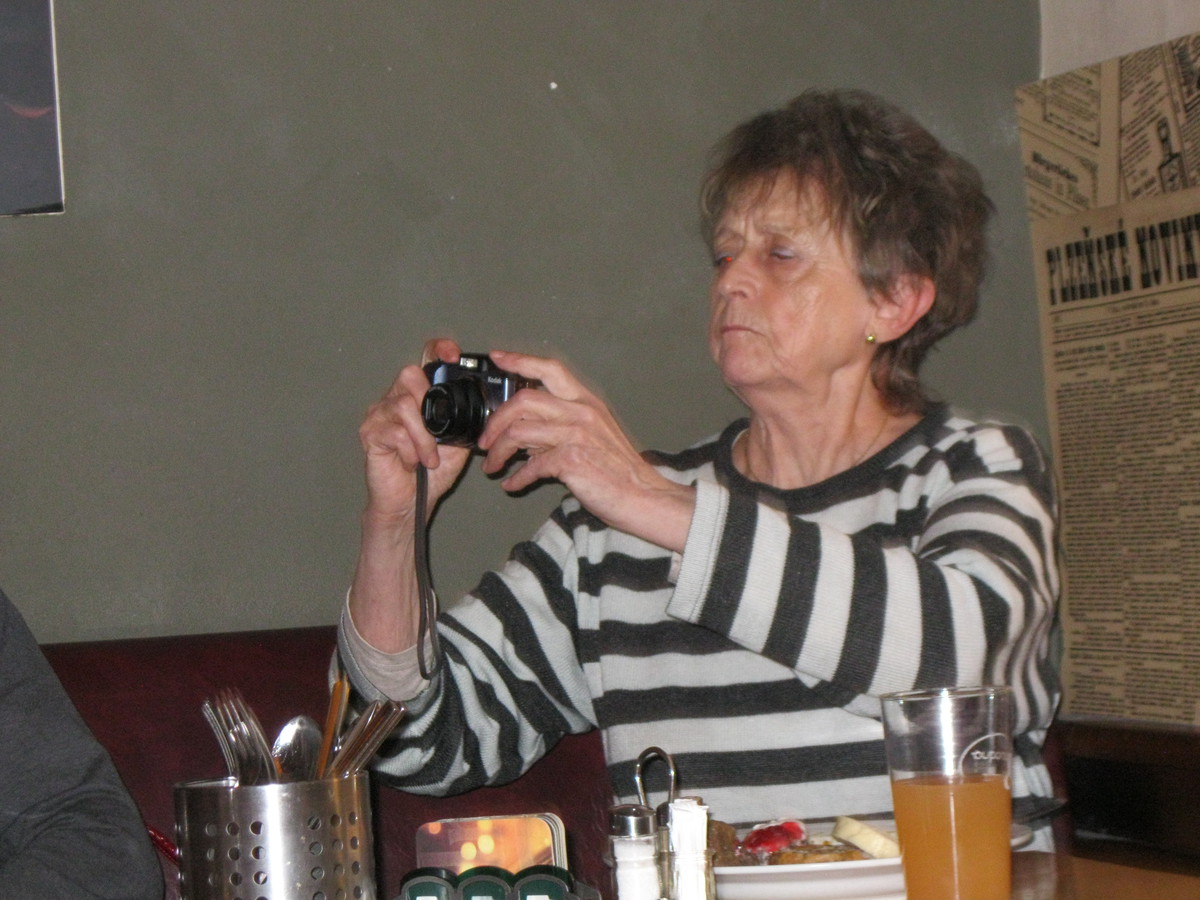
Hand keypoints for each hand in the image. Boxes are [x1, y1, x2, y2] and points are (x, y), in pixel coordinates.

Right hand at [358, 338, 471, 527]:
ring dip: (424, 436)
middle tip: (439, 432)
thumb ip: (465, 419)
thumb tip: (486, 404)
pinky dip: (411, 450)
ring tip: (430, 458)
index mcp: (418, 396)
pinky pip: (394, 430)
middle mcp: (395, 398)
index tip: (453, 355)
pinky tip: (413, 463)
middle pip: (410, 374)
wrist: (410, 503)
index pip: (425, 359)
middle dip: (429, 400)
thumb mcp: (458, 442)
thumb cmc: (430, 473)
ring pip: (404, 405)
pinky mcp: (369, 433)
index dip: (438, 350)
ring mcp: (379, 414)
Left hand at [476, 349, 694, 550]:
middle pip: (522, 401)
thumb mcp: (596, 433)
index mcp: (586, 402)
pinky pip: (530, 465)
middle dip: (495, 420)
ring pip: (519, 432)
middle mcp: (581, 413)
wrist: (642, 496)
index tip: (498, 358)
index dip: (520, 361)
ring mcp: (576, 435)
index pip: (549, 369)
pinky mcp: (571, 461)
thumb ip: (563, 425)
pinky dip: (516, 477)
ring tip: (492, 465)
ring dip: (498, 452)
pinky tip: (512, 484)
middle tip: (485, 438)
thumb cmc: (619, 469)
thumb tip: (526, 432)